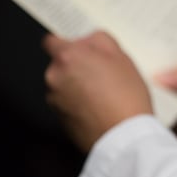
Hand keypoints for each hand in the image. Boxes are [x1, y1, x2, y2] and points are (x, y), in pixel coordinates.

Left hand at [43, 31, 151, 151]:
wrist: (124, 136)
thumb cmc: (125, 96)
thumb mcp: (122, 56)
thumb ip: (101, 40)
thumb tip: (90, 40)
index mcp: (68, 56)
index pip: (51, 41)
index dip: (65, 45)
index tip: (77, 51)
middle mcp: (54, 77)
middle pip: (60, 65)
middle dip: (76, 67)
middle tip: (102, 74)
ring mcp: (55, 100)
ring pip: (63, 85)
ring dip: (77, 86)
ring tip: (104, 94)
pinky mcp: (59, 120)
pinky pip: (66, 104)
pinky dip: (78, 104)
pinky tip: (98, 108)